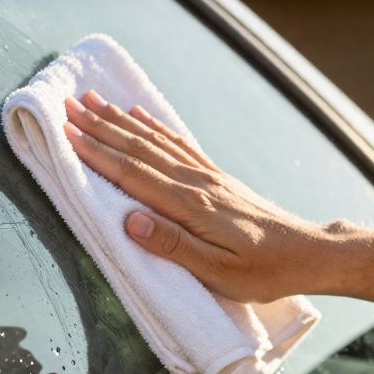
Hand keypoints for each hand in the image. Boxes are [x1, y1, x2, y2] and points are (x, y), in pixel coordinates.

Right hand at [62, 90, 333, 302]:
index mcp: (191, 206)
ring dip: (120, 121)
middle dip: (99, 127)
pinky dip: (154, 126)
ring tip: (92, 101)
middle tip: (65, 105)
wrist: (309, 253)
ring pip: (155, 141)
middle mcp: (197, 182)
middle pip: (139, 148)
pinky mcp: (217, 177)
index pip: (133, 173)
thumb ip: (173, 245)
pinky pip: (178, 144)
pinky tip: (140, 115)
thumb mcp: (218, 272)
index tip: (65, 132)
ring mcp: (208, 176)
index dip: (96, 153)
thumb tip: (128, 220)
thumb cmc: (264, 271)